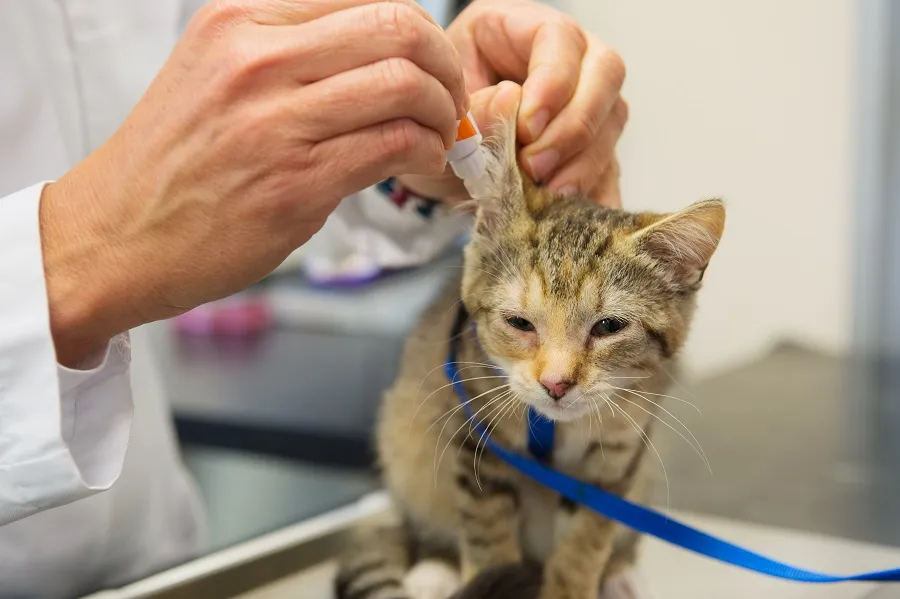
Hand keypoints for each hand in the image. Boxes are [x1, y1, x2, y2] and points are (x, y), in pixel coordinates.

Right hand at [39, 0, 467, 364]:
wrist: (113, 236)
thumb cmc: (173, 164)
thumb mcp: (212, 74)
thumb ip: (288, 54)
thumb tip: (377, 57)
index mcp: (238, 22)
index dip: (414, 30)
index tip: (426, 64)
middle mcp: (257, 60)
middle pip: (398, 26)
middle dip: (444, 64)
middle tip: (449, 98)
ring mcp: (276, 122)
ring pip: (406, 84)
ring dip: (443, 112)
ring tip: (438, 136)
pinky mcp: (296, 184)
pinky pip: (395, 144)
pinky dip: (428, 152)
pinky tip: (422, 164)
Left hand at [401, 0, 625, 206]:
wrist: (434, 155)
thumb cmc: (437, 118)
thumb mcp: (442, 111)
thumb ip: (473, 108)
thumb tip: (512, 103)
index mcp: (520, 29)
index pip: (559, 38)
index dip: (553, 82)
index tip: (527, 128)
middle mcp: (566, 58)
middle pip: (605, 72)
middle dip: (575, 125)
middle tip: (536, 167)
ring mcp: (586, 101)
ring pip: (612, 120)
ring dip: (584, 162)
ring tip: (547, 194)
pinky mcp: (591, 145)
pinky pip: (610, 165)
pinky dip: (595, 192)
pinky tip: (574, 217)